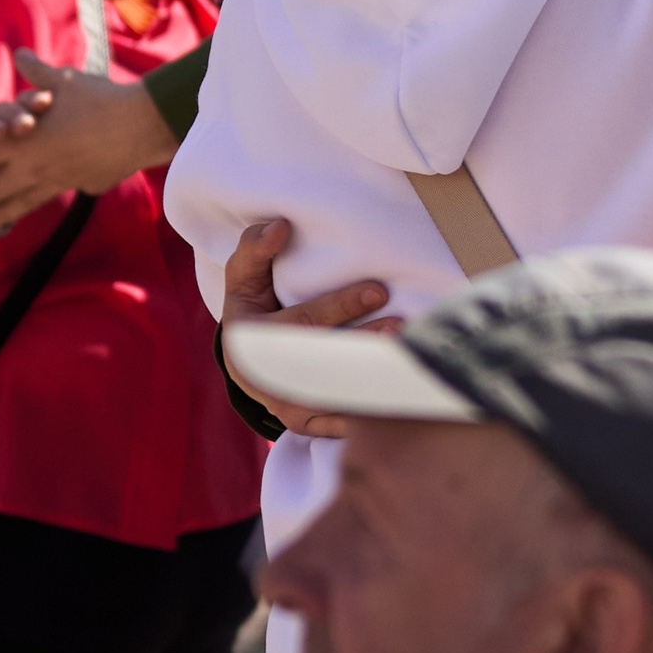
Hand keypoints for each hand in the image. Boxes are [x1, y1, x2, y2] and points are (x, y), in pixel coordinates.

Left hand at [0, 48, 178, 231]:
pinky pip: (41, 200)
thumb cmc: (101, 100)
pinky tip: (17, 214)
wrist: (140, 126)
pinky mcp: (75, 186)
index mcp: (25, 139)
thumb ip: (37, 72)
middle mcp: (32, 166)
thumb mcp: (65, 82)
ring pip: (13, 203)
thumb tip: (19, 52)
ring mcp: (53, 180)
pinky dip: (23, 208)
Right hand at [222, 220, 400, 437]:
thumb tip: (280, 226)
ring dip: (373, 382)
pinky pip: (341, 425)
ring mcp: (287, 407)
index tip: (380, 290)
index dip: (341, 307)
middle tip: (404, 330)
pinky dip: (372, 414)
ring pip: (336, 400)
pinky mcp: (306, 426)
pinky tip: (402, 396)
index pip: (303, 322)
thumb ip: (255, 247)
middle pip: (324, 365)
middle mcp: (268, 380)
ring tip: (409, 361)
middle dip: (365, 347)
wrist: (246, 359)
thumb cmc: (253, 305)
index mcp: (250, 340)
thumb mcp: (243, 275)